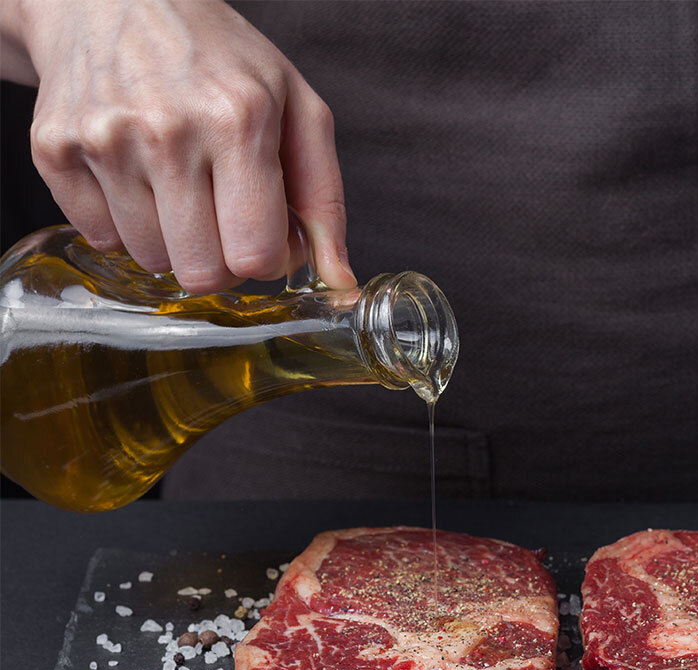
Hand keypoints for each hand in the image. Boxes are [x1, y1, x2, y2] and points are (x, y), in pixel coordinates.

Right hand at [9, 0, 354, 292]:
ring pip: (152, 261)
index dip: (268, 258)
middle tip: (223, 216)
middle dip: (222, 260)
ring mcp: (104, 140)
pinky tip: (137, 176)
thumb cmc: (220, 58)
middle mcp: (167, 131)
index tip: (264, 229)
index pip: (255, 255)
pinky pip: (101, 238)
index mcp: (238, 119)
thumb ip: (325, 200)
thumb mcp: (297, 108)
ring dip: (174, 240)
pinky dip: (125, 223)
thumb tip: (340, 280)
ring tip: (179, 185)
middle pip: (202, 272)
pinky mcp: (55, 148)